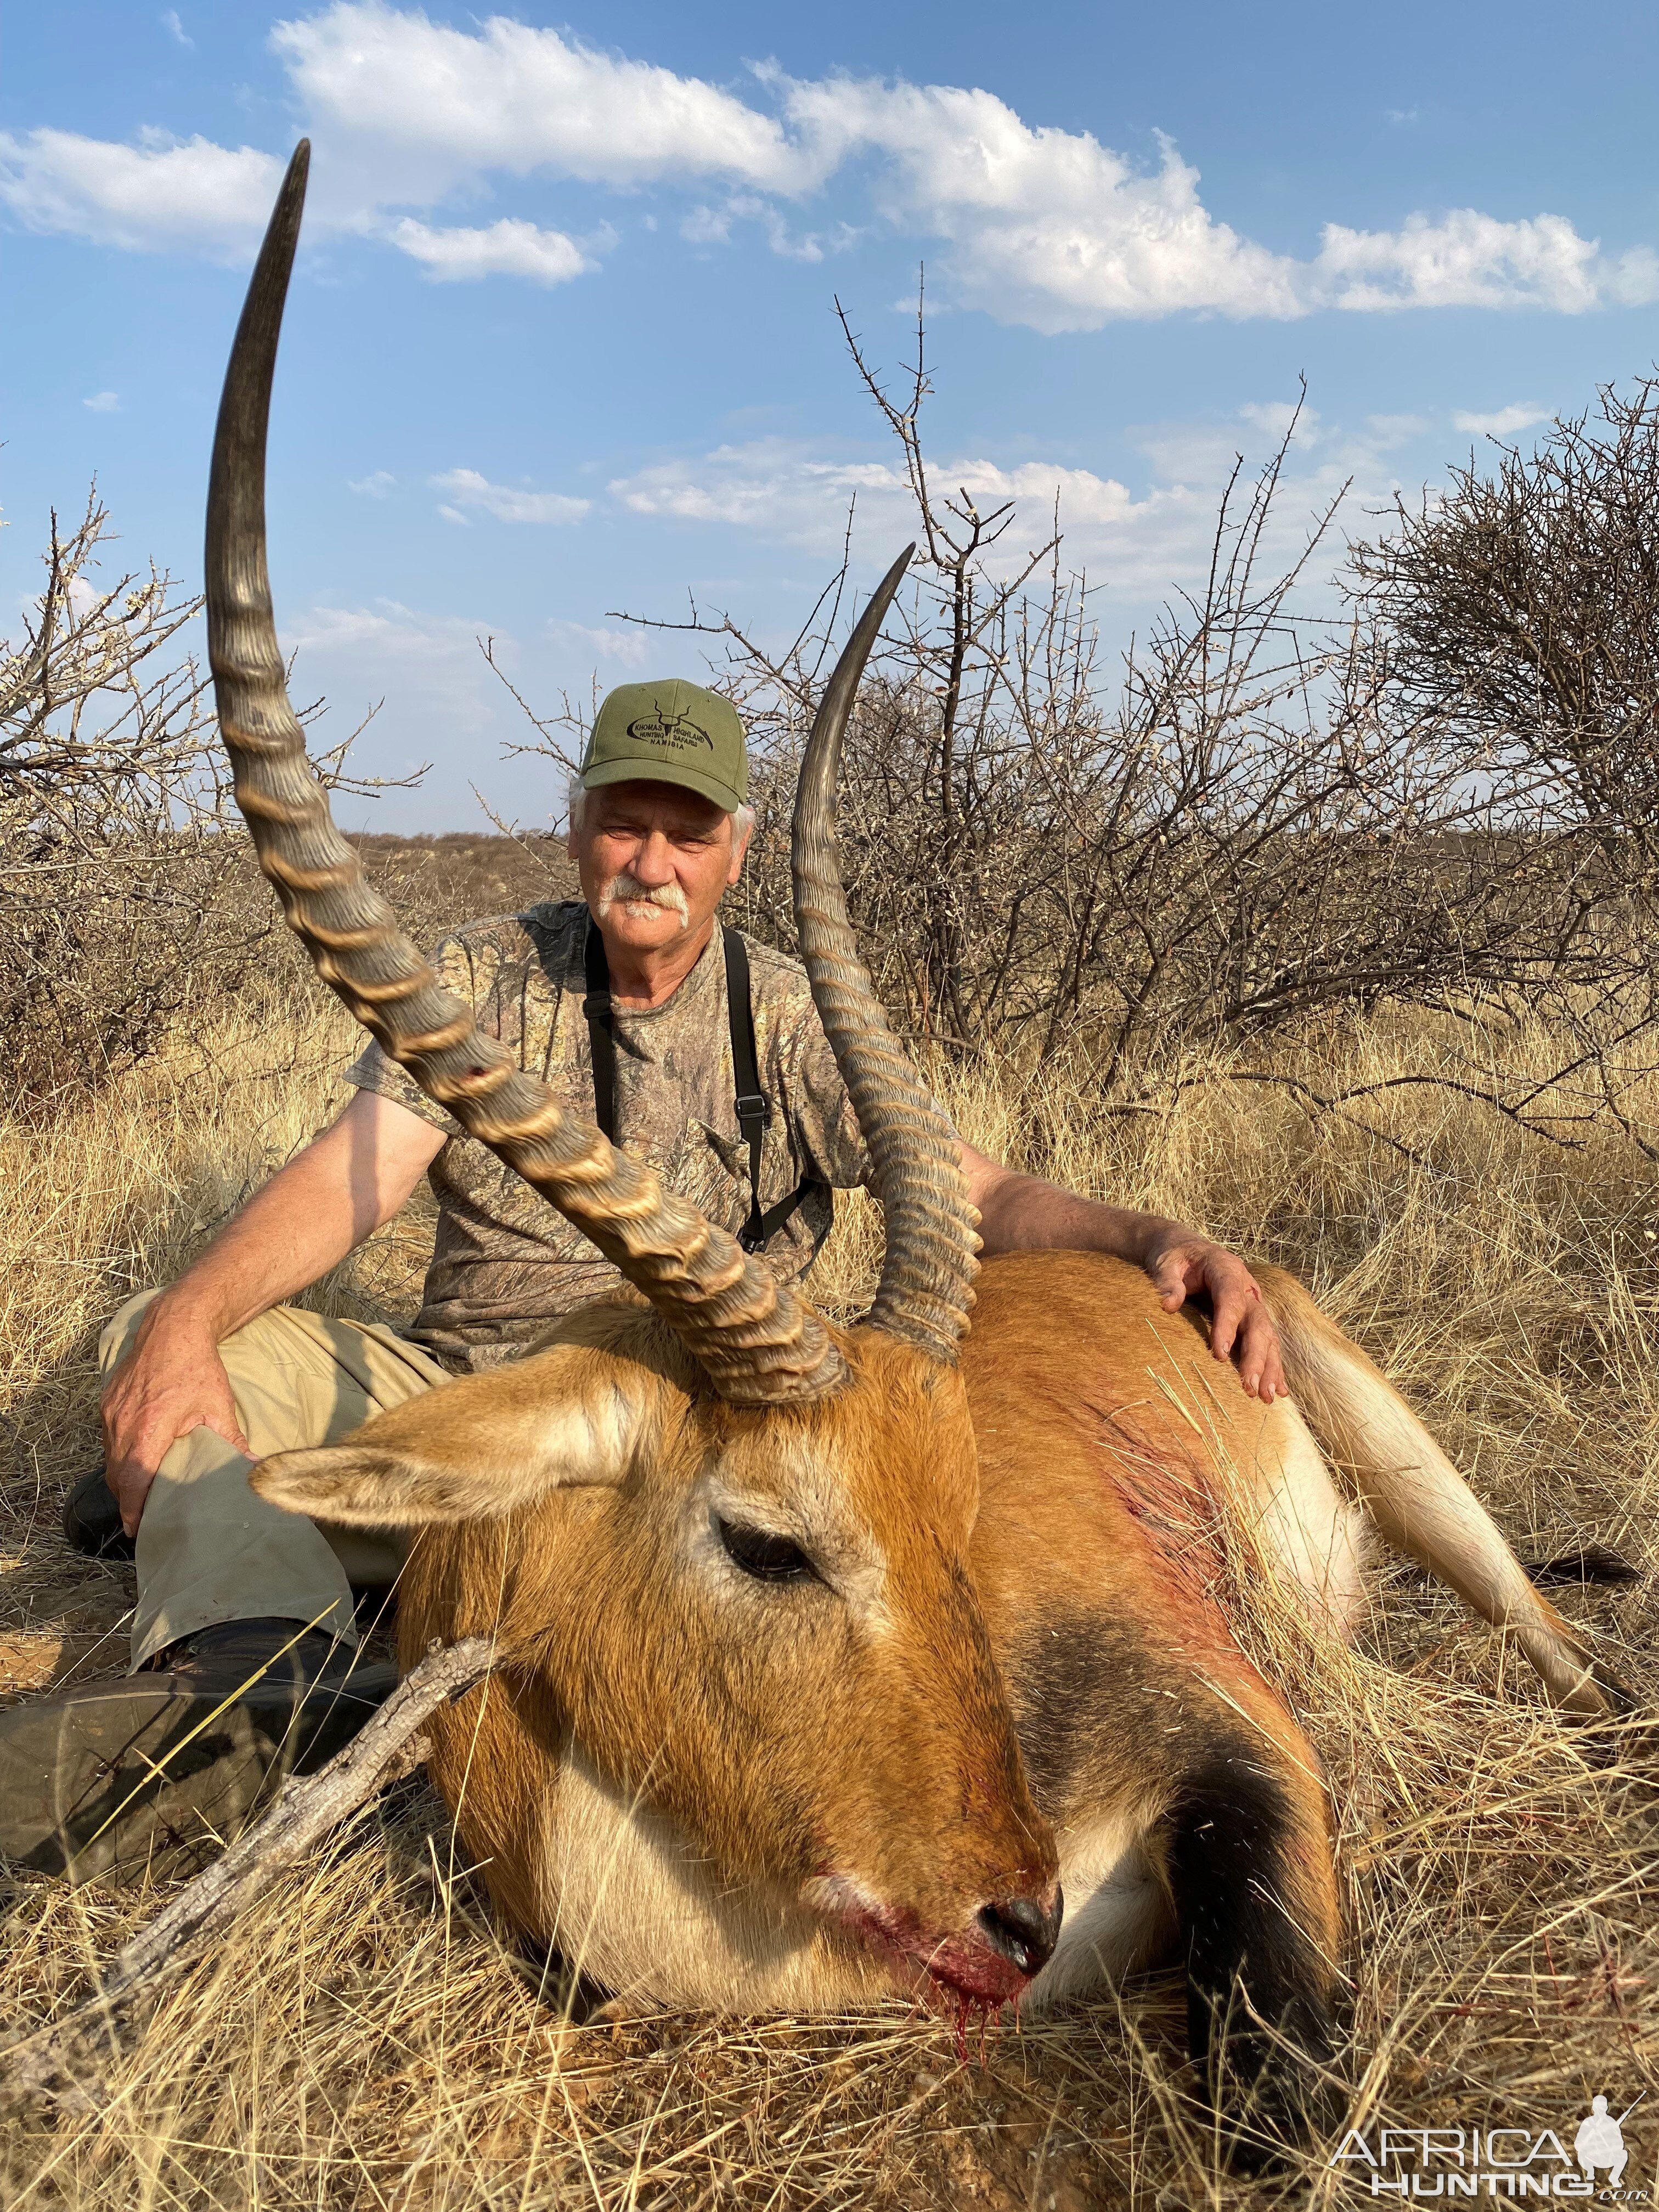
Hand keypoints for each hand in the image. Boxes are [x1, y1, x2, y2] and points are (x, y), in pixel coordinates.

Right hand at [100, 1297, 250, 1535]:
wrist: (173, 1327)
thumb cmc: (198, 1366)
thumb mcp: (218, 1405)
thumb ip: (231, 1440)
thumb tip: (252, 1467)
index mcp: (150, 1427)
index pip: (134, 1480)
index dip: (133, 1508)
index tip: (137, 1529)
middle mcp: (123, 1423)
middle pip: (118, 1475)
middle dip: (128, 1500)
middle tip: (141, 1520)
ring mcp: (111, 1412)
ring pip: (110, 1458)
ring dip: (123, 1479)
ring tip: (139, 1497)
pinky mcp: (107, 1403)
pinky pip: (109, 1439)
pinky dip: (119, 1455)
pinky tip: (135, 1461)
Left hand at [1143, 1228, 1287, 1403]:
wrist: (1183, 1248)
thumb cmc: (1172, 1256)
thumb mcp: (1164, 1263)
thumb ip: (1167, 1282)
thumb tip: (1167, 1305)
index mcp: (1225, 1268)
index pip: (1229, 1298)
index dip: (1227, 1326)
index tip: (1218, 1354)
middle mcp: (1245, 1286)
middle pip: (1256, 1322)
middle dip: (1256, 1356)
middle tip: (1252, 1387)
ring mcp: (1251, 1302)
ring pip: (1267, 1335)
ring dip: (1270, 1367)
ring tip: (1269, 1397)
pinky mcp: (1250, 1317)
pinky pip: (1265, 1342)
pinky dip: (1273, 1366)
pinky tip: (1280, 1391)